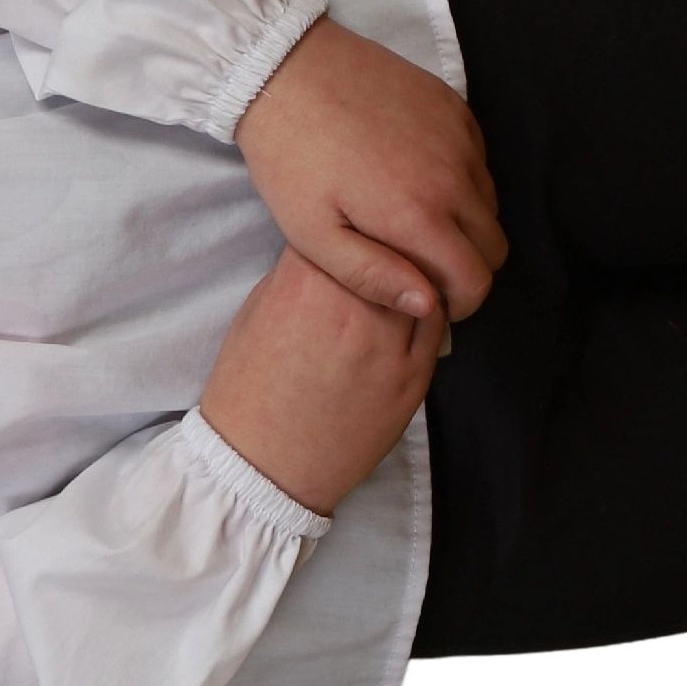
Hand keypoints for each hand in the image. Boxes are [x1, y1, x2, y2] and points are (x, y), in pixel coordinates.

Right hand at [193, 247, 444, 516]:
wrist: (263, 461)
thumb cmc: (249, 387)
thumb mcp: (259, 310)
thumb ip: (300, 274)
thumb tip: (336, 251)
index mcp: (304, 286)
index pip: (344, 227)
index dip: (346, 224)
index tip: (345, 228)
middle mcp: (352, 309)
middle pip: (391, 247)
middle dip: (385, 241)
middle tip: (380, 243)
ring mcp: (388, 345)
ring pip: (422, 280)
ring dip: (414, 270)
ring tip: (400, 271)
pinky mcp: (412, 378)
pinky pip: (437, 325)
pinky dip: (429, 309)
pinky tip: (414, 308)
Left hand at [232, 14, 508, 325]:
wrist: (283, 71)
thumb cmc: (290, 160)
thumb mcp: (313, 235)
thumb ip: (373, 277)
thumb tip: (429, 306)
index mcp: (419, 215)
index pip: (477, 280)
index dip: (459, 303)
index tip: (432, 302)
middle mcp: (454, 177)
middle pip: (494, 246)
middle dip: (468, 268)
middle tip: (423, 268)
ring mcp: (460, 137)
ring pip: (490, 203)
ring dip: (464, 223)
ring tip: (413, 222)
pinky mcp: (455, 107)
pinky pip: (479, 160)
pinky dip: (461, 180)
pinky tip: (414, 178)